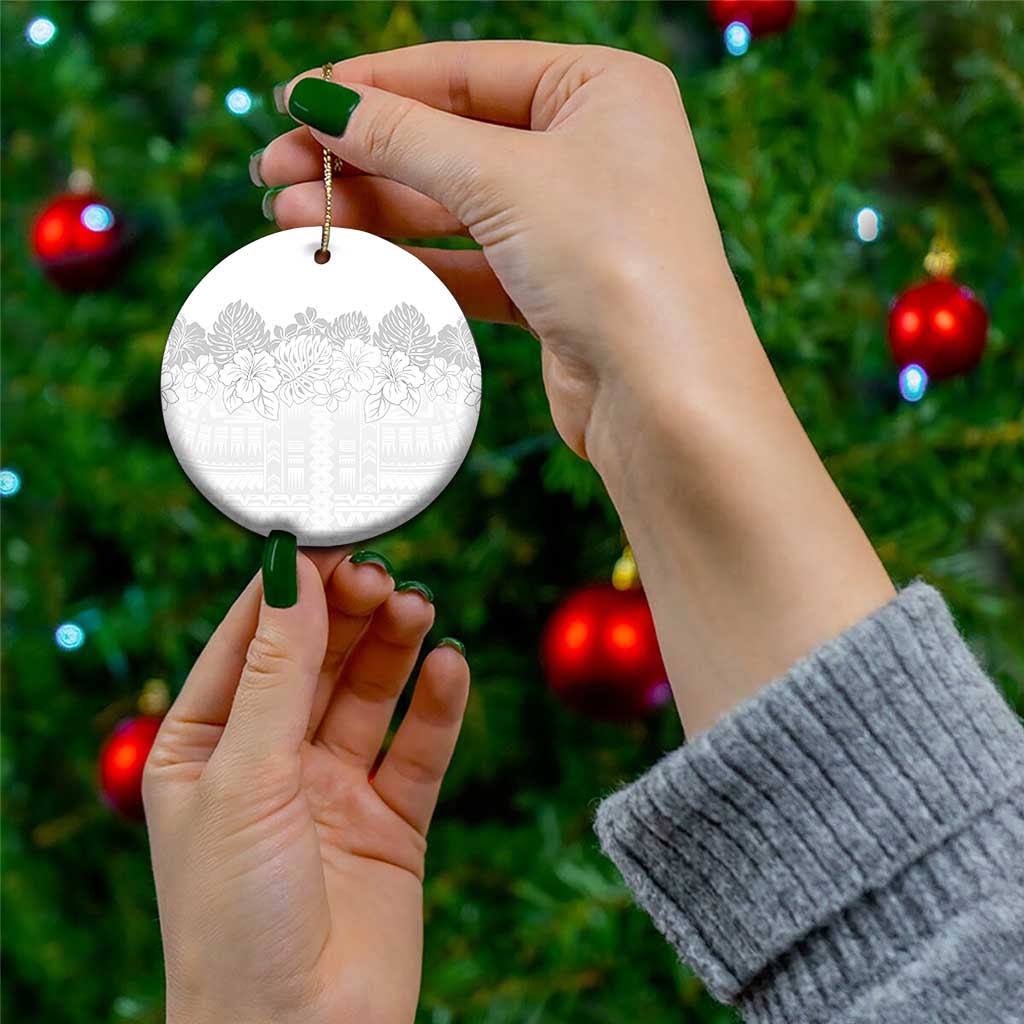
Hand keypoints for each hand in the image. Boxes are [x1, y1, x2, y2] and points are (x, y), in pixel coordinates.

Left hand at [144, 549, 468, 1023]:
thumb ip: (276, 673)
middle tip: (382, 573)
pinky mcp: (392, 822)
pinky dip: (438, 705)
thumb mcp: (244, 778)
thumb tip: (291, 570)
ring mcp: (333, 790)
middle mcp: (270, 761)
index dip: (289, 586)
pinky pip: (419, 749)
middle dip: (348, 612)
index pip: (249, 641)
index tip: (329, 532)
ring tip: (418, 608)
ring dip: (394, 646)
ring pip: (370, 693)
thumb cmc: (234, 918)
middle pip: (317, 659)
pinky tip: (450, 666)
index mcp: (205, 747)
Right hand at [257, 40, 737, 462]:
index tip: (295, 102)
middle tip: (274, 173)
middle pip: (451, 139)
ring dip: (373, 213)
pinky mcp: (555, 290)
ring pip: (453, 206)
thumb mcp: (501, 178)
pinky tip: (349, 262)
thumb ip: (406, 137)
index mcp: (602, 89)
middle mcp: (592, 150)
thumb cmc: (613, 263)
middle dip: (361, 157)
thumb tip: (320, 101)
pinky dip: (411, 263)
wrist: (666, 399)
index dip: (373, 86)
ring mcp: (574, 224)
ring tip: (289, 221)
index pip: (464, 71)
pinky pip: (469, 263)